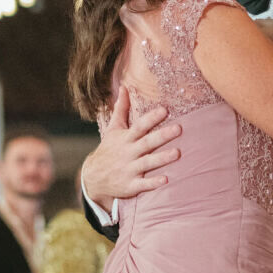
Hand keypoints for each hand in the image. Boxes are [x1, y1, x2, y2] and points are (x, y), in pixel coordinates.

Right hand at [82, 88, 181, 211]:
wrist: (93, 178)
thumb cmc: (109, 149)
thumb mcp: (113, 129)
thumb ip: (121, 109)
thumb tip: (125, 87)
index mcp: (125, 138)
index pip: (139, 126)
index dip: (151, 118)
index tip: (164, 110)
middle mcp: (128, 153)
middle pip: (147, 143)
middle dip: (162, 136)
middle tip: (179, 129)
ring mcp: (129, 169)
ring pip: (148, 163)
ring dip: (162, 158)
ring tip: (178, 153)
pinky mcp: (131, 185)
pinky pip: (143, 184)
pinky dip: (153, 183)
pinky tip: (166, 180)